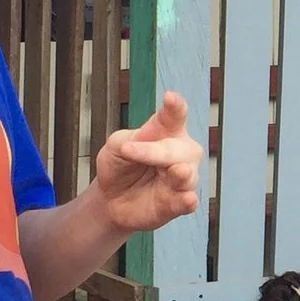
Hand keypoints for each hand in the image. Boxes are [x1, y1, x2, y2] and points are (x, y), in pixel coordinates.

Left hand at [85, 92, 202, 235]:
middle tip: (129, 150)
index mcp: (166, 132)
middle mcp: (180, 154)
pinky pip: (188, 202)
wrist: (111, 200)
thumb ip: (129, 141)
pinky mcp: (178, 203)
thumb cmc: (119, 165)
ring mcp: (182, 179)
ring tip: (176, 171)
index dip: (175, 107)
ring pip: (188, 174)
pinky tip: (188, 199)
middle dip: (159, 151)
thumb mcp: (116, 146)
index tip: (170, 98)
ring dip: (180, 173)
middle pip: (180, 148)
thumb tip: (141, 147)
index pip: (175, 116)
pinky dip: (188, 200)